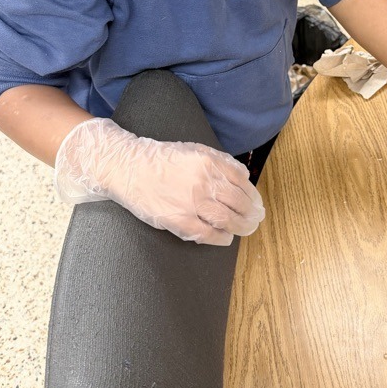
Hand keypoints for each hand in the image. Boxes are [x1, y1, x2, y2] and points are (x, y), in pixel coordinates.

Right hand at [54, 118, 264, 245]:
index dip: (253, 197)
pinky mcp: (178, 220)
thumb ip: (221, 161)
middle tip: (256, 220)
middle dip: (251, 214)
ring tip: (246, 230)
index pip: (242, 183)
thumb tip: (244, 176)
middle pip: (238, 203)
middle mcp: (203, 182)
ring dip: (241, 227)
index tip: (257, 204)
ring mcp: (191, 202)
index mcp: (209, 162)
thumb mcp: (195, 150)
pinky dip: (221, 237)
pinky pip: (207, 233)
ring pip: (227, 220)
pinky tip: (226, 237)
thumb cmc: (163, 159)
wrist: (129, 168)